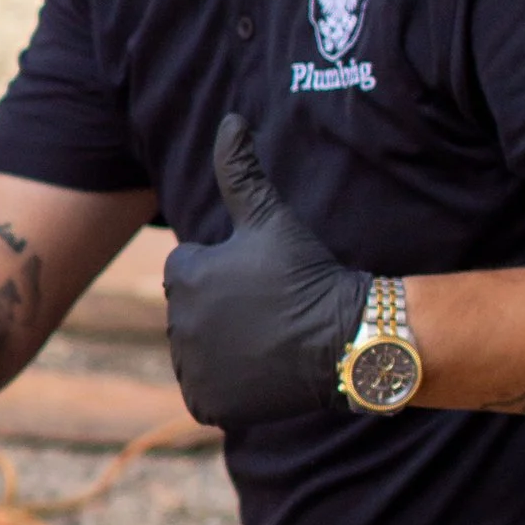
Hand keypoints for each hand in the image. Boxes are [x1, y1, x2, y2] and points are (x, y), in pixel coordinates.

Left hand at [163, 115, 369, 427]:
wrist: (346, 339)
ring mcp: (192, 368)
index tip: (261, 279)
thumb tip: (230, 119)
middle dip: (222, 311)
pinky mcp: (208, 404)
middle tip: (267, 311)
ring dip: (223, 348)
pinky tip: (259, 371)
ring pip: (198, 353)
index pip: (189, 272)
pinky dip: (227, 387)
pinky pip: (207, 392)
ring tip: (266, 340)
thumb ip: (240, 169)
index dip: (227, 273)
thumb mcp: (270, 217)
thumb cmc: (308, 273)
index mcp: (184, 276)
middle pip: (193, 314)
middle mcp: (178, 324)